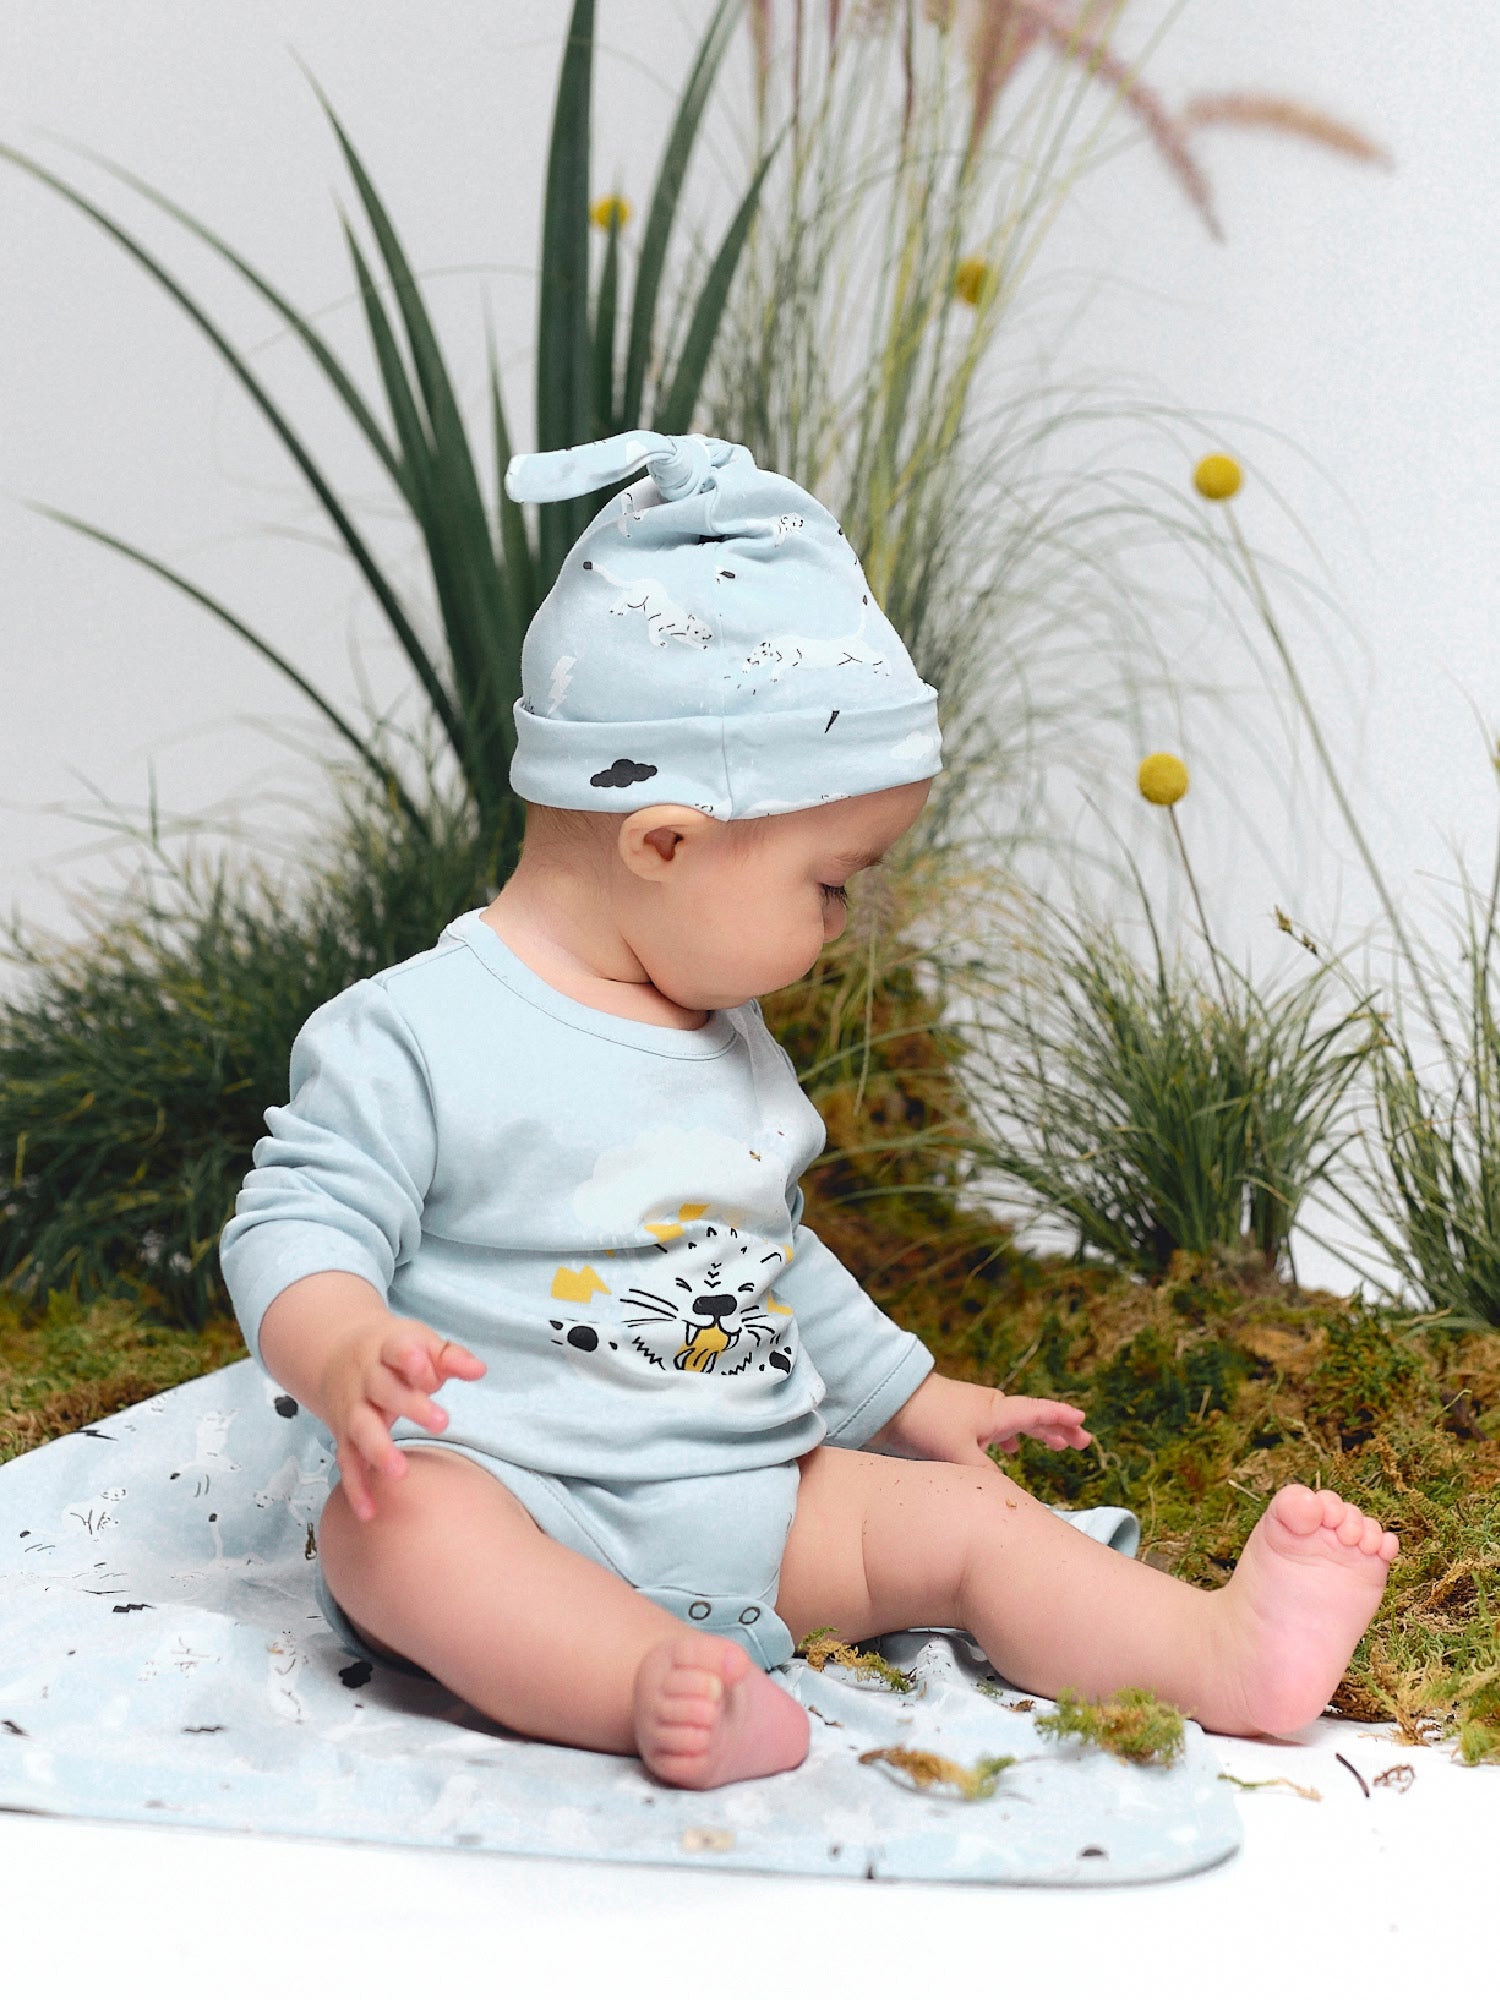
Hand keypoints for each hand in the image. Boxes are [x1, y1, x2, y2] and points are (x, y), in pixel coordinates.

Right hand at [320, 1315, 485, 1521]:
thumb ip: (450, 1357)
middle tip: (442, 1423)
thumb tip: (479, 1370)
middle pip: (385, 1390)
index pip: (398, 1350)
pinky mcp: (344, 1435)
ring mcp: (352, 1407)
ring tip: (398, 1472)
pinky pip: (348, 1461)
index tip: (432, 1376)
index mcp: (386, 1349)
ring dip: (378, 1450)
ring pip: (361, 1428)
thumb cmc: (394, 1353)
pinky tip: (369, 1512)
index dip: (413, 1361)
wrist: (335, 1354)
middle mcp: (366, 1379)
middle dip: (410, 1406)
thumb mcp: (421, 1342)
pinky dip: (356, 1487)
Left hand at [870, 1372, 1090, 1467]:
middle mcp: (991, 1408)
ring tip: (1052, 1445)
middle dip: (1058, 1429)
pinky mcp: (960, 1418)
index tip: (1084, 1422)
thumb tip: (1009, 1495)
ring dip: (1035, 1434)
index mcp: (998, 1413)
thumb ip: (987, 1477)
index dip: (1062, 1419)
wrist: (892, 1402)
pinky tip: (1006, 1449)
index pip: (1039, 1414)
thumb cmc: (929, 1423)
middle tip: (1081, 1441)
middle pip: (1033, 1418)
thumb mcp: (961, 1455)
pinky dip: (1009, 1437)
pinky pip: (995, 1427)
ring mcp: (975, 1411)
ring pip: (1015, 1423)